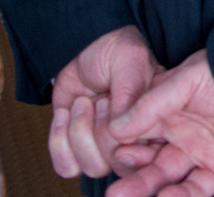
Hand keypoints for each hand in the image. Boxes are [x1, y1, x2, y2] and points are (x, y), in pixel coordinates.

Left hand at [47, 25, 161, 181]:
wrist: (82, 46)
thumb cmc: (113, 49)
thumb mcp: (129, 61)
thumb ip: (130, 94)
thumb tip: (125, 134)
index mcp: (155, 122)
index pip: (152, 155)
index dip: (136, 151)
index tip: (120, 131)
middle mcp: (132, 139)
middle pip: (119, 165)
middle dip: (102, 132)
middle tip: (100, 100)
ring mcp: (103, 145)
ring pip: (93, 168)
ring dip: (79, 133)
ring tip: (82, 103)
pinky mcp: (76, 147)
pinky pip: (66, 166)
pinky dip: (58, 141)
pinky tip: (64, 114)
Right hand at [104, 50, 213, 196]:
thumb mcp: (187, 79)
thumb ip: (152, 103)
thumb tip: (116, 126)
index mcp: (167, 110)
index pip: (136, 135)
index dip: (123, 149)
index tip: (115, 158)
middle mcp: (180, 133)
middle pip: (149, 162)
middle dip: (132, 179)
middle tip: (114, 195)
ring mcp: (199, 151)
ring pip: (167, 178)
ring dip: (148, 191)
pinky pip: (197, 189)